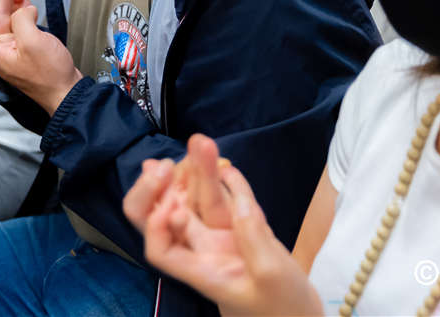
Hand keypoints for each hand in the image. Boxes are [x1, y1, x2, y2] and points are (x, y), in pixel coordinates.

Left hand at [131, 149, 321, 316]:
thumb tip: (240, 201)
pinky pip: (229, 203)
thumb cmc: (284, 309)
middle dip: (163, 189)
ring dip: (199, 172)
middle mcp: (207, 253)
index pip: (160, 250)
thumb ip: (253, 237)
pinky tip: (225, 164)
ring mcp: (225, 240)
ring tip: (200, 140)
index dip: (155, 225)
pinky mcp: (245, 232)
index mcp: (202, 272)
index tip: (172, 203)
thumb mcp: (271, 276)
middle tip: (167, 162)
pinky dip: (227, 183)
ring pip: (202, 202)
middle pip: (171, 218)